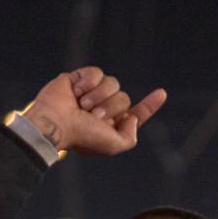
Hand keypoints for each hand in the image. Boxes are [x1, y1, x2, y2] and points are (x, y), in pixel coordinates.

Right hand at [20, 67, 166, 156]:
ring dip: (98, 96)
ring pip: (112, 83)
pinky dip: (88, 82)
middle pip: (124, 98)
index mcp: (110, 125)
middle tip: (92, 115)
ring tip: (82, 105)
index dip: (149, 105)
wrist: (56, 122)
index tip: (161, 93)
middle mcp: (102, 108)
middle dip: (111, 107)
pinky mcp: (79, 79)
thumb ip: (129, 137)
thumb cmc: (81, 137)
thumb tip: (132, 118)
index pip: (135, 113)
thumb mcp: (112, 146)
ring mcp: (91, 93)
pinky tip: (76, 91)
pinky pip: (96, 72)